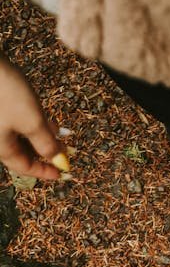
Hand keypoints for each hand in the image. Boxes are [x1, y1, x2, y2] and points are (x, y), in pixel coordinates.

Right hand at [0, 54, 62, 180]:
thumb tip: (56, 159)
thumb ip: (46, 143)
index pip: (25, 167)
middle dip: (45, 152)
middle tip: (65, 151)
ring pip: (21, 137)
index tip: (62, 173)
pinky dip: (32, 125)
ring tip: (60, 133)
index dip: (45, 172)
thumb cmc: (7, 92)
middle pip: (23, 153)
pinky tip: (45, 118)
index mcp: (2, 147)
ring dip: (41, 137)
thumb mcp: (32, 121)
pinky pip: (17, 123)